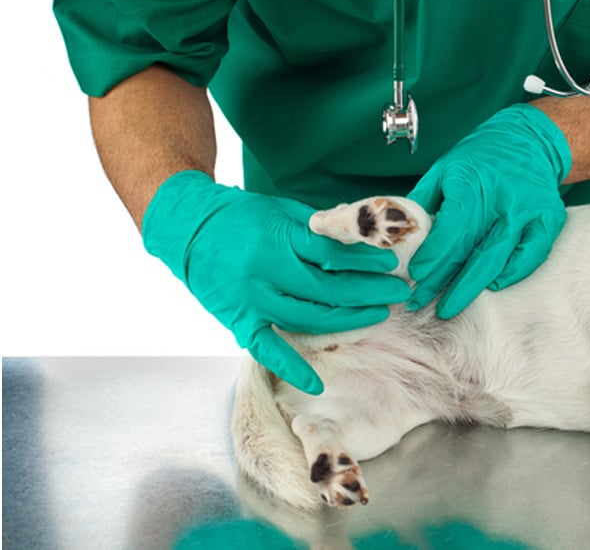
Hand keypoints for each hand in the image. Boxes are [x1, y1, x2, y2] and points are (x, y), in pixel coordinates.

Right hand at [142, 171, 409, 393]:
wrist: (187, 228)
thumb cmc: (242, 216)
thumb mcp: (282, 210)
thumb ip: (319, 228)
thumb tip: (363, 241)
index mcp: (278, 239)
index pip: (332, 255)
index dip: (365, 262)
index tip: (390, 265)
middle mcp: (265, 272)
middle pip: (327, 290)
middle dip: (367, 292)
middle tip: (397, 292)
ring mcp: (251, 300)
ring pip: (308, 318)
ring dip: (347, 320)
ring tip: (378, 315)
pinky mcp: (238, 321)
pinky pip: (267, 349)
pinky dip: (291, 368)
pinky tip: (316, 384)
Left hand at [407, 104, 571, 318]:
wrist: (529, 141)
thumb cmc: (480, 158)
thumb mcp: (444, 169)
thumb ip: (424, 201)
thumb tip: (401, 235)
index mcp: (474, 183)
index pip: (452, 229)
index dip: (434, 256)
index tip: (416, 275)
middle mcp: (504, 199)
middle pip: (473, 251)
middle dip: (446, 283)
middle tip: (425, 304)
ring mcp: (529, 212)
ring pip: (499, 259)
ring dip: (473, 286)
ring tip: (451, 304)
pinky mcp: (548, 220)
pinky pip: (531, 256)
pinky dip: (511, 274)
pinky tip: (492, 285)